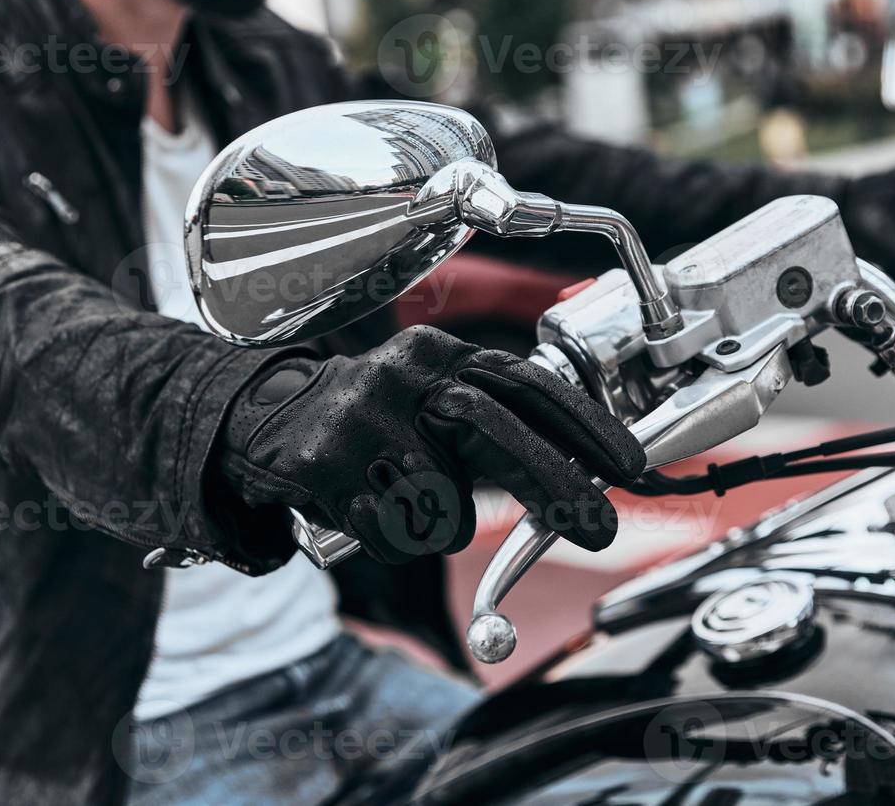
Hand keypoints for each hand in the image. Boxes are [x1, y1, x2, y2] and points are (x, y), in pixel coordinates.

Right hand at [214, 326, 646, 563]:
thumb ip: (497, 431)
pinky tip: (369, 512)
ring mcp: (360, 413)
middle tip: (597, 529)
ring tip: (409, 505)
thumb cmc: (372, 425)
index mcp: (442, 354)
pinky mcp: (323, 460)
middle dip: (552, 483)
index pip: (526, 381)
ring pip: (440, 497)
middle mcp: (404, 372)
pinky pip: (391, 531)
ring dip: (441, 523)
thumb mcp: (435, 407)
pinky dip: (394, 540)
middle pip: (489, 427)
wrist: (264, 423)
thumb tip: (580, 475)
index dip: (585, 423)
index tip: (631, 465)